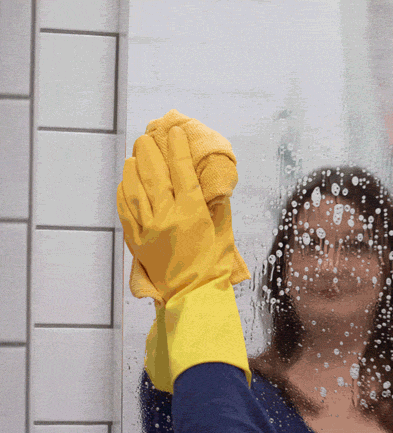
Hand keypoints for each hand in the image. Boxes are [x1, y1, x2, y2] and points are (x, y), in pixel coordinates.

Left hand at [117, 127, 235, 303]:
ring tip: (135, 154)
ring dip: (134, 168)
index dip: (177, 149)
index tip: (175, 132)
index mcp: (192, 214)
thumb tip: (214, 186)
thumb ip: (218, 207)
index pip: (182, 172)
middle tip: (148, 137)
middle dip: (150, 152)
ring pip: (135, 190)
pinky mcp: (137, 241)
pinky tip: (125, 182)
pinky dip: (124, 192)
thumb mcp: (224, 234)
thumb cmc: (214, 266)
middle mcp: (167, 217)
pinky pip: (125, 210)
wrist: (193, 296)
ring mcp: (148, 229)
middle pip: (154, 175)